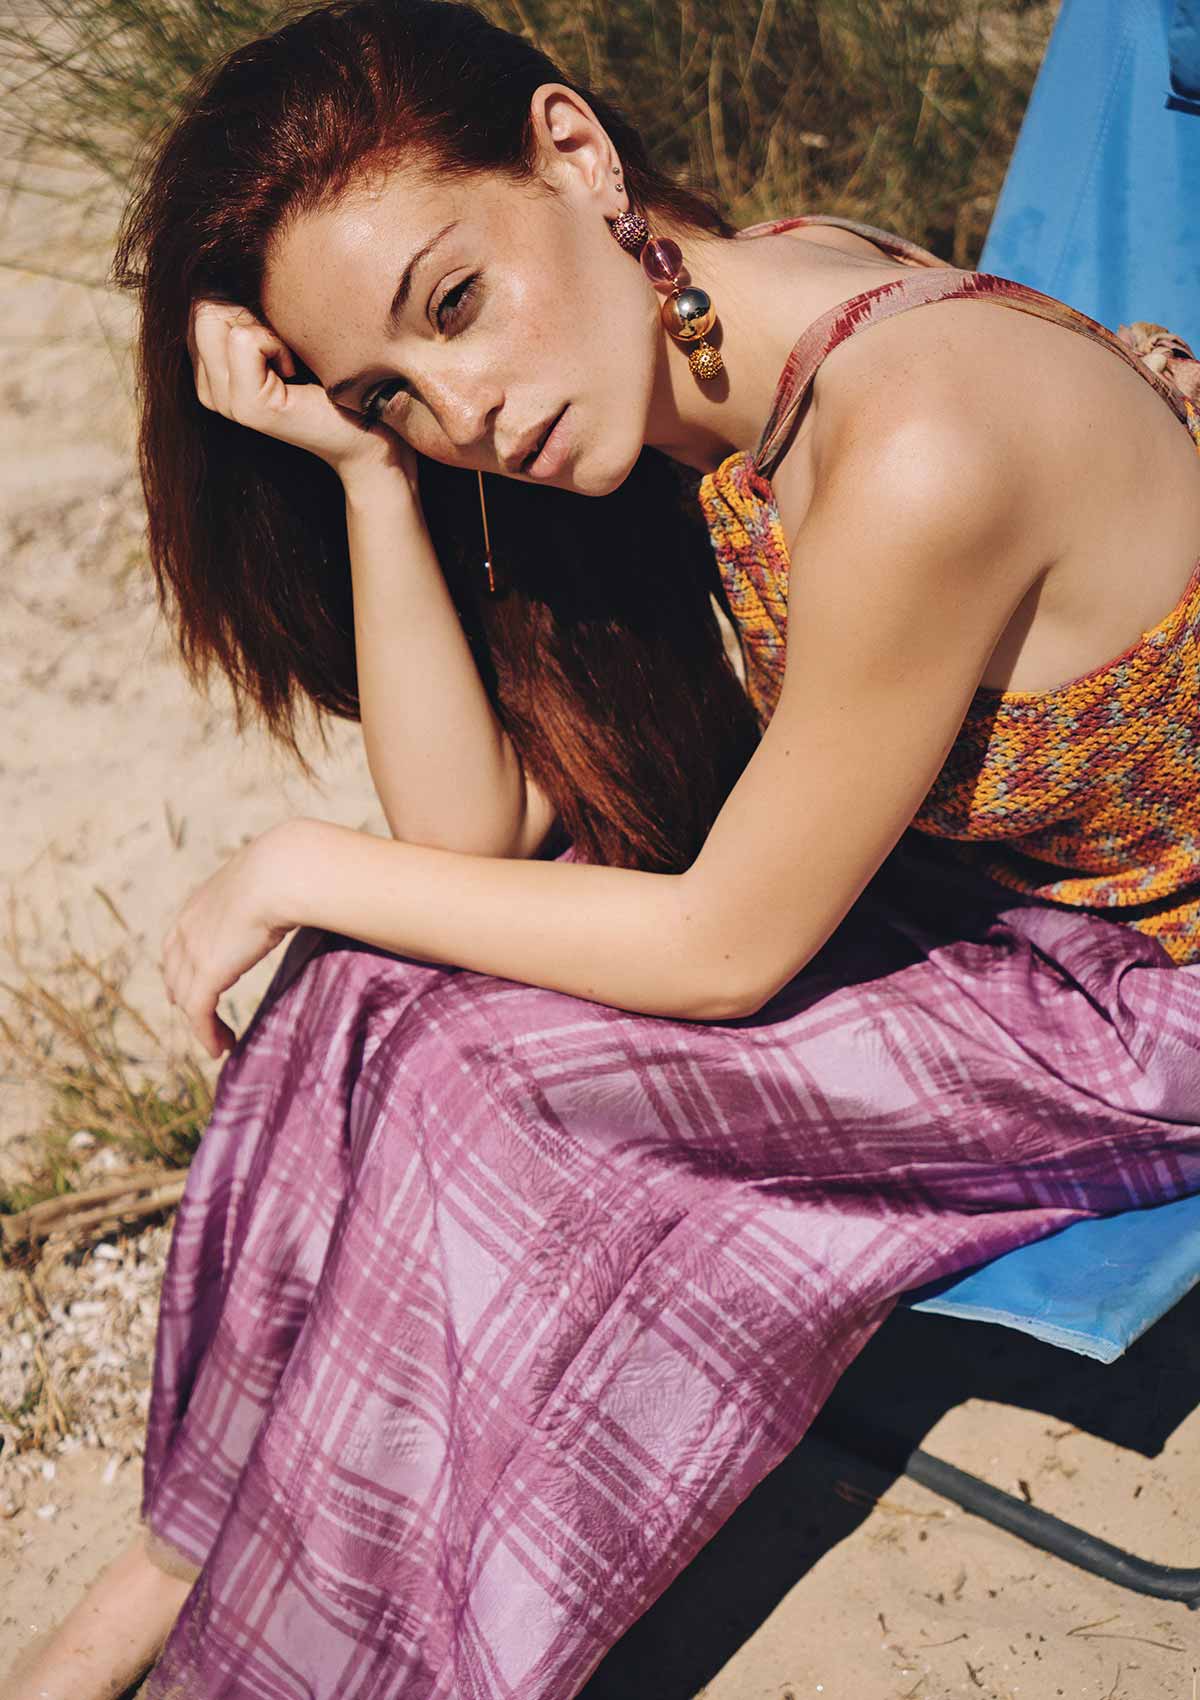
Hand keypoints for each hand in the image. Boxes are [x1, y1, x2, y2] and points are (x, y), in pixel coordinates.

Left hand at [160, 823, 297, 1058]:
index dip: (181, 969)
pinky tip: (221, 1048)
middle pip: (175, 974)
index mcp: (199, 904)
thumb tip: (304, 890)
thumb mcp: (269, 882)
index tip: (188, 987)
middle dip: (186, 998)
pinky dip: (207, 1035)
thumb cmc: (290, 872)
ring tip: (220, 1042)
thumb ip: (272, 892)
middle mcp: (187, 928)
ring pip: (188, 999)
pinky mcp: (206, 975)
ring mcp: (193, 952)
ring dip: (203, 1024)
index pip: (177, 943)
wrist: (282, 873)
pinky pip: (199, 1014)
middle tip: (203, 1020)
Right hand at [187, 298, 419, 489]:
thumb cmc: (334, 375)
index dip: (240, 301)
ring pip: (214, 317)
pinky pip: (243, 340)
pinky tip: (295, 370)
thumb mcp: (284, 330)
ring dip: (262, 326)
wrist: (371, 431)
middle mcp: (209, 389)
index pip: (197, 302)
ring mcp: (225, 402)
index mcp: (212, 370)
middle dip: (247, 310)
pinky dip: (275, 343)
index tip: (278, 333)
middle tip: (286, 345)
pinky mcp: (248, 407)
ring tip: (291, 359)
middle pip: (201, 306)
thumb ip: (247, 303)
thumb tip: (224, 256)